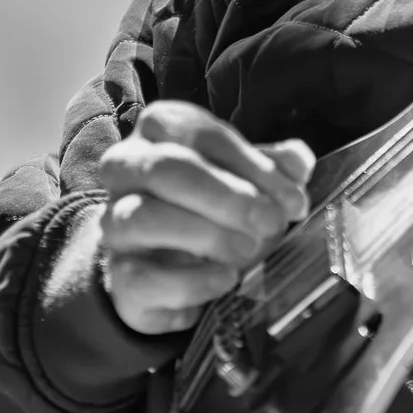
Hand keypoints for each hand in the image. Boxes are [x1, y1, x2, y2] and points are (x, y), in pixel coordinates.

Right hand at [77, 101, 315, 336]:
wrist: (171, 267)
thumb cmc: (216, 207)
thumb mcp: (249, 178)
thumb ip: (274, 166)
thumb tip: (298, 162)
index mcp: (160, 131)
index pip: (199, 132)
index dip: (252, 165)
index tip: (293, 200)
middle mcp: (126, 169)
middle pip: (166, 168)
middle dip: (228, 196)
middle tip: (271, 222)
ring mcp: (114, 222)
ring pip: (142, 217)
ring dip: (206, 235)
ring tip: (248, 251)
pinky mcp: (118, 276)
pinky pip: (143, 278)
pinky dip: (192, 282)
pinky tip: (225, 279)